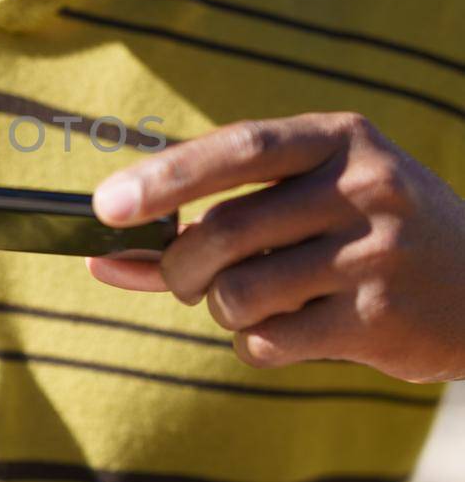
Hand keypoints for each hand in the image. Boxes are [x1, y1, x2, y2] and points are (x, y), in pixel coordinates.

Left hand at [87, 112, 464, 381]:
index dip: (166, 177)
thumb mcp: (308, 200)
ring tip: (251, 301)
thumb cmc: (367, 235)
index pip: (239, 149)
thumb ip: (210, 220)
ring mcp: (375, 253)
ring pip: (239, 293)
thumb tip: (103, 261)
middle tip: (185, 277)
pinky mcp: (379, 319)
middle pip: (224, 232)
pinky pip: (269, 340)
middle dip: (180, 266)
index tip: (107, 206)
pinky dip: (255, 342)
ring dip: (221, 309)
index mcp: (339, 139)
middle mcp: (363, 187)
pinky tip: (289, 329)